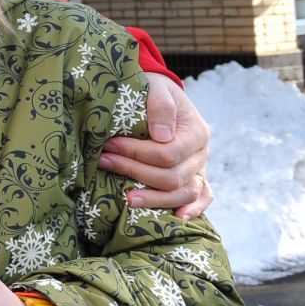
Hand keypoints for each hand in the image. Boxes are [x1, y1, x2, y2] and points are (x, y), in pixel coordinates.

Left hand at [98, 77, 211, 217]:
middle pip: (173, 176)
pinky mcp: (193, 178)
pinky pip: (201, 198)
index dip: (136, 153)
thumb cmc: (153, 90)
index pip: (168, 153)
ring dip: (155, 198)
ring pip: (184, 193)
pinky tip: (176, 219)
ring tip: (126, 199)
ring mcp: (198, 168)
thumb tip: (161, 135)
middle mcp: (200, 154)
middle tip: (104, 162)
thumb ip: (160, 105)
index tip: (108, 145)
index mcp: (196, 132)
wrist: (158, 95)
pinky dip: (192, 209)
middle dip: (135, 171)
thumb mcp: (156, 86)